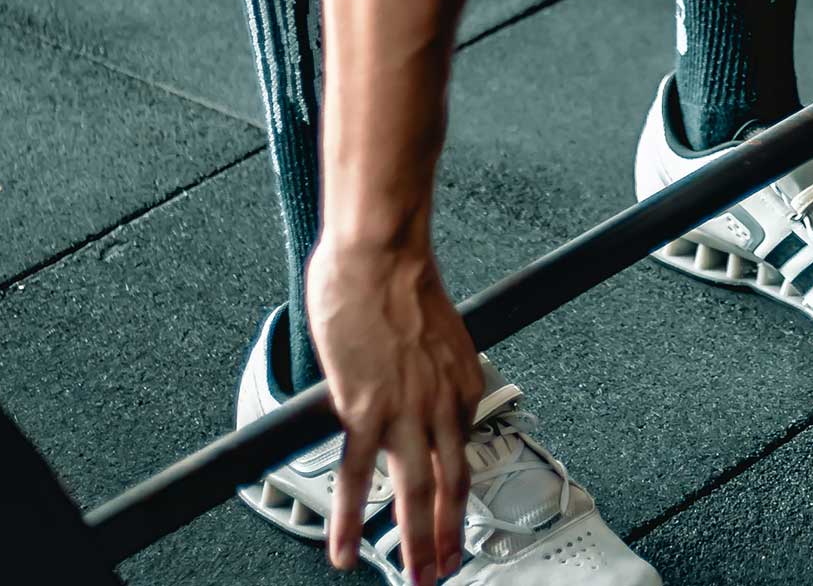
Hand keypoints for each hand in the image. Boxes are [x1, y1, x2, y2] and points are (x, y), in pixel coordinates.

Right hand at [306, 235, 482, 585]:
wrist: (381, 258)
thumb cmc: (400, 281)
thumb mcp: (438, 333)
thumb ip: (431, 369)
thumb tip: (416, 385)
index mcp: (463, 384)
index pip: (465, 451)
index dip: (461, 492)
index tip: (456, 519)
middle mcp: (442, 404)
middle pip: (451, 486)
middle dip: (450, 536)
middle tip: (444, 569)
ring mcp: (406, 412)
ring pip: (414, 493)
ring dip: (415, 542)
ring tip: (414, 575)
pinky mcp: (365, 411)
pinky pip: (359, 478)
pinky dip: (352, 520)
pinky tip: (347, 549)